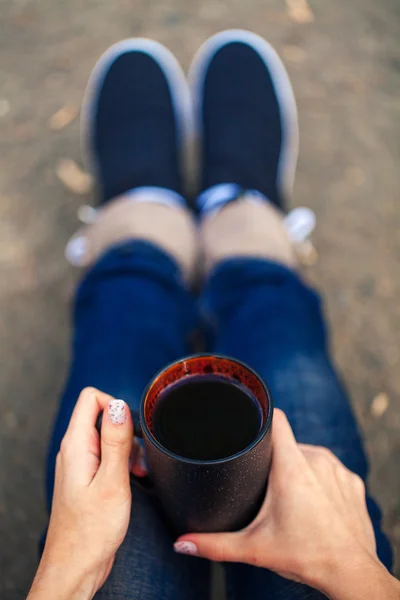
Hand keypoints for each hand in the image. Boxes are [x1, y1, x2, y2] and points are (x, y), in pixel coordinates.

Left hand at [28, 387, 146, 599]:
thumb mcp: (112, 481)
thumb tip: (120, 404)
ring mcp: (79, 463)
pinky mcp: (86, 476)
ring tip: (137, 472)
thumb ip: (116, 440)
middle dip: (126, 430)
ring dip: (127, 448)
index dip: (116, 404)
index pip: (91, 398)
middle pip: (102, 415)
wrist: (77, 565)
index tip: (132, 429)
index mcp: (76, 445)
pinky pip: (106, 455)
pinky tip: (131, 479)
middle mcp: (74, 450)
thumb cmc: (91, 530)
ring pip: (107, 436)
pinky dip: (122, 462)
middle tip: (137, 457)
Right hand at [175, 409, 398, 599]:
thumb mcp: (254, 549)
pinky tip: (315, 503)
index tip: (249, 422)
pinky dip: (320, 480)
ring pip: (309, 456)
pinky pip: (329, 469)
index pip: (276, 419)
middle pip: (288, 444)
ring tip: (290, 497)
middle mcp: (317, 460)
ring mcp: (338, 470)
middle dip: (275, 460)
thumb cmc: (307, 557)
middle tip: (266, 486)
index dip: (261, 416)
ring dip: (298, 469)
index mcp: (292, 467)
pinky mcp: (353, 482)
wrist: (351, 575)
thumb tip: (182, 543)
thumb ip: (214, 544)